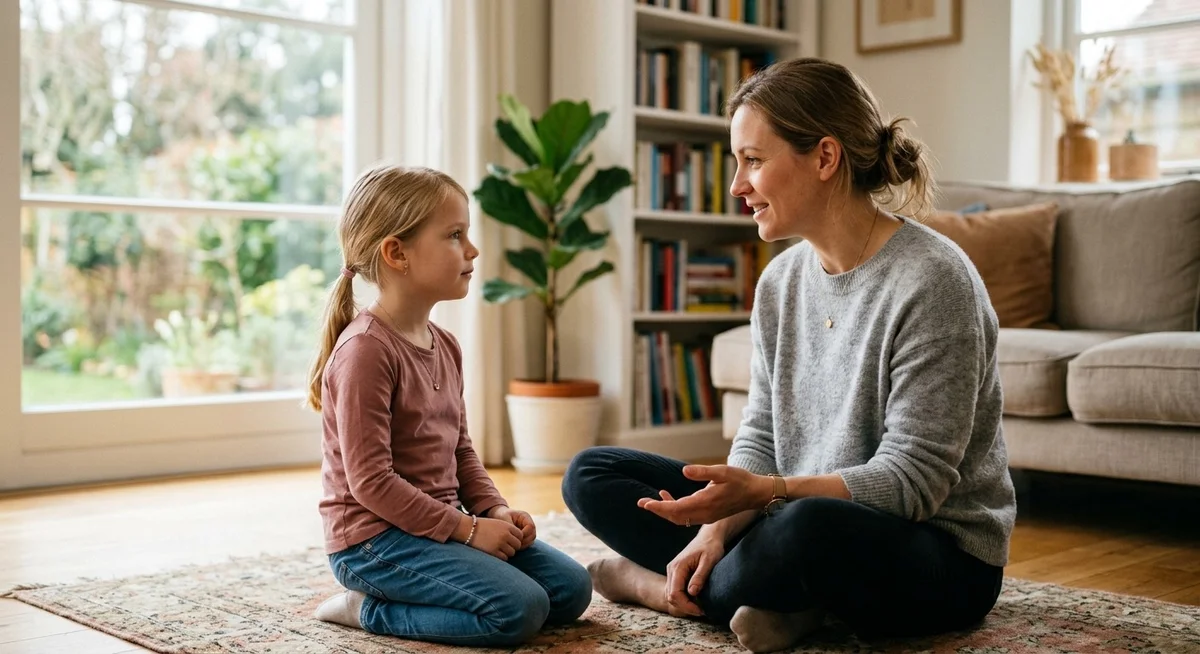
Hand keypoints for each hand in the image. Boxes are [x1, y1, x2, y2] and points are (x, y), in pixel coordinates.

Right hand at [466, 517, 522, 560]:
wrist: (468, 529)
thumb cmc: (483, 527)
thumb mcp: (498, 524)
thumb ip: (509, 531)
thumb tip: (519, 542)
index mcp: (507, 526)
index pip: (520, 536)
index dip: (516, 539)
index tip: (509, 541)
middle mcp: (506, 535)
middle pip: (517, 545)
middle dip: (512, 547)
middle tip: (504, 546)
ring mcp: (500, 544)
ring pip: (512, 553)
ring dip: (507, 553)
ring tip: (498, 549)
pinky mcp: (494, 552)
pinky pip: (504, 558)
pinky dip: (501, 557)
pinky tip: (495, 553)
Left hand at [488, 506, 536, 548]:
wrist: (498, 516)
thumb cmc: (501, 515)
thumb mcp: (504, 518)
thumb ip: (510, 526)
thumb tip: (514, 536)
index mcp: (525, 517)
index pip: (531, 526)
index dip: (525, 533)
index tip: (515, 537)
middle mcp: (528, 524)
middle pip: (533, 534)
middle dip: (525, 541)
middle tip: (515, 544)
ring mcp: (527, 531)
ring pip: (531, 540)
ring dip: (524, 545)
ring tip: (514, 546)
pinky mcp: (525, 536)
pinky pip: (527, 544)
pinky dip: (522, 546)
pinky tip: (514, 547)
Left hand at [638, 465, 771, 525]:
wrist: (756, 494)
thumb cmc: (741, 480)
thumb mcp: (724, 471)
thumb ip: (704, 472)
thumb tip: (685, 470)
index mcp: (706, 503)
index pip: (677, 509)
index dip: (660, 507)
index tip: (646, 504)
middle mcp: (704, 513)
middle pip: (675, 516)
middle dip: (658, 510)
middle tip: (641, 503)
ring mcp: (706, 516)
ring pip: (680, 518)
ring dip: (664, 511)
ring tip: (650, 502)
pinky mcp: (708, 515)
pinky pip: (686, 516)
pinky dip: (674, 509)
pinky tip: (667, 496)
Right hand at [664, 531, 724, 616]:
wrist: (708, 537)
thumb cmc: (710, 547)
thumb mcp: (709, 561)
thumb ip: (700, 576)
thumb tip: (692, 593)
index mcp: (678, 567)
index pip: (674, 593)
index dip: (686, 605)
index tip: (700, 610)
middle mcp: (672, 570)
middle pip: (671, 596)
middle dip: (685, 607)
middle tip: (701, 611)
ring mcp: (672, 572)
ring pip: (671, 595)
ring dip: (684, 604)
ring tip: (699, 606)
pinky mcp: (676, 574)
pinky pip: (675, 590)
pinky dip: (683, 598)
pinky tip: (696, 600)